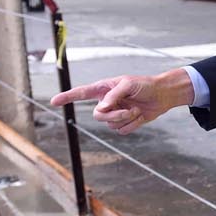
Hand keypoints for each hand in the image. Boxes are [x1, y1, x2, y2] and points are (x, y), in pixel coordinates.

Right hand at [49, 68, 192, 133]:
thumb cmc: (144, 85)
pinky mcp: (125, 122)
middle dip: (113, 116)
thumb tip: (102, 108)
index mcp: (104, 89)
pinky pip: (122, 131)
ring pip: (110, 125)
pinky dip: (132, 125)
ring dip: (125, 119)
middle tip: (128, 110)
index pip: (81, 93)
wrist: (162, 95)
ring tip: (136, 110)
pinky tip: (139, 116)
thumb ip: (114, 95)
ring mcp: (115, 113)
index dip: (67, 97)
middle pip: (98, 116)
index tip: (53, 101)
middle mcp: (106, 102)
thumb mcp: (128, 84)